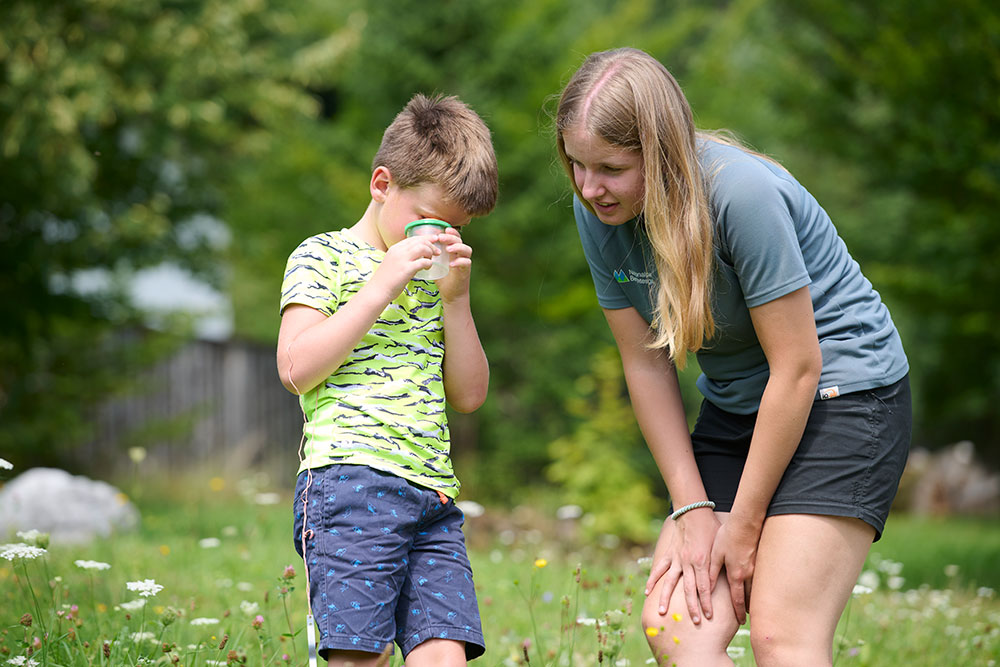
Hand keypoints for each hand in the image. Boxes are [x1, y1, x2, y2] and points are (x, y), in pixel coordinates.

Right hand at [369, 235, 440, 298]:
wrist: (378, 290)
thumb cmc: (386, 279)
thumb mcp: (393, 262)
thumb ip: (402, 256)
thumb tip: (416, 255)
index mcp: (395, 248)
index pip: (413, 238)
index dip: (426, 238)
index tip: (434, 240)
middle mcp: (398, 251)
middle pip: (419, 241)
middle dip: (431, 245)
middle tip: (437, 252)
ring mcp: (402, 260)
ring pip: (422, 248)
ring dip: (430, 252)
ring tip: (430, 260)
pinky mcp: (407, 269)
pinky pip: (423, 261)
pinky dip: (429, 263)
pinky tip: (427, 268)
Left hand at [433, 227, 472, 301]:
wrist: (450, 293)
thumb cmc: (442, 278)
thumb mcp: (434, 264)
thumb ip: (429, 255)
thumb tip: (415, 247)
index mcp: (453, 250)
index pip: (454, 237)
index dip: (451, 232)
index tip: (443, 229)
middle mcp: (460, 254)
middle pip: (460, 240)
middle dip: (451, 237)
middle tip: (441, 237)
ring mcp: (464, 262)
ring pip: (467, 249)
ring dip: (458, 247)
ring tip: (448, 249)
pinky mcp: (466, 271)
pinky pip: (467, 263)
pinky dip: (460, 262)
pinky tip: (451, 264)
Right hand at [644, 508, 719, 623]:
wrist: (693, 511)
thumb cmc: (711, 528)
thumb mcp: (720, 546)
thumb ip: (720, 564)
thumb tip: (731, 580)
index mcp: (702, 561)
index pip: (705, 587)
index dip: (706, 603)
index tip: (708, 616)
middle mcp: (688, 562)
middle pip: (689, 589)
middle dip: (692, 607)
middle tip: (694, 621)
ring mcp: (677, 559)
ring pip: (670, 582)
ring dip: (666, 598)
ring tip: (662, 612)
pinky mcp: (669, 554)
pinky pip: (659, 569)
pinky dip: (652, 580)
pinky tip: (647, 592)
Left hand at [709, 518, 759, 624]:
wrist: (745, 522)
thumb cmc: (727, 536)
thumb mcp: (715, 554)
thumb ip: (711, 573)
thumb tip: (705, 590)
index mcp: (736, 575)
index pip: (737, 600)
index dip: (738, 612)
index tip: (740, 622)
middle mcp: (748, 574)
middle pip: (750, 597)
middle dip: (748, 609)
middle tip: (746, 617)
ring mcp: (757, 568)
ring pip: (756, 589)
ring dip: (754, 599)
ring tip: (752, 606)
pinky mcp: (761, 560)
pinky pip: (760, 579)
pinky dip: (758, 586)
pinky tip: (756, 586)